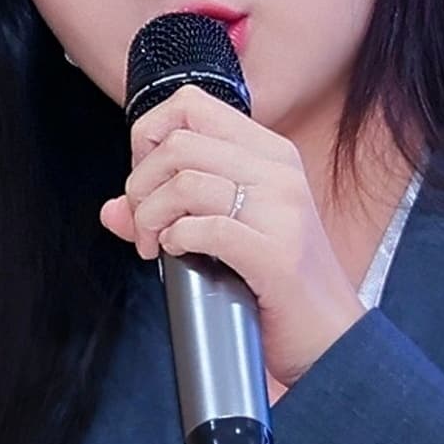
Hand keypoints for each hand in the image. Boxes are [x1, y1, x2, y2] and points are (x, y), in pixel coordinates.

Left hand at [99, 88, 363, 395]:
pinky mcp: (276, 253)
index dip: (149, 136)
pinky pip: (205, 228)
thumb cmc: (280, 286)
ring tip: (156, 245)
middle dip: (140, 186)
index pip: (191, 105)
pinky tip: (179, 255)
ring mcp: (281, 211)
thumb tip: (112, 210)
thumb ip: (171, 212)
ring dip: (151, 218)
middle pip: (178, 143)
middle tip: (144, 225)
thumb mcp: (229, 233)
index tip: (145, 179)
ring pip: (184, 182)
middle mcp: (278, 172)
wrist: (331, 338)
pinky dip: (177, 240)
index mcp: (269, 155)